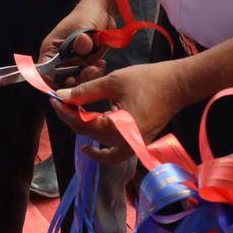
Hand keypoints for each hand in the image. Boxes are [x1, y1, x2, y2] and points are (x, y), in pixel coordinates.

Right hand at [38, 0, 116, 89]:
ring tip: (98, 67)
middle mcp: (60, 59)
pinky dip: (94, 74)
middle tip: (90, 71)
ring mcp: (73, 62)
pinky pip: (87, 75)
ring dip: (87, 78)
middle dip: (75, 81)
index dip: (53, 82)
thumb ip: (83, 39)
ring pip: (76, 80)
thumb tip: (82, 44)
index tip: (70, 81)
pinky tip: (101, 64)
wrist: (104, 9)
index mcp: (52, 49)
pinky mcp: (86, 63)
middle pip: (61, 81)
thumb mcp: (84, 25)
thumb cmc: (88, 13)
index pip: (44, 73)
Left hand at [49, 60, 194, 163]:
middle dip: (73, 116)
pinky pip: (114, 152)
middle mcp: (124, 143)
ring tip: (73, 114)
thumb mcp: (113, 81)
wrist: (178, 85)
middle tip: (62, 101)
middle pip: (89, 133)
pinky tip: (89, 146)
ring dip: (84, 129)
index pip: (82, 123)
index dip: (65, 111)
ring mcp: (132, 146)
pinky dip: (101, 150)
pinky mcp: (136, 143)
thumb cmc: (148, 80)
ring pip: (99, 143)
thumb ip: (87, 91)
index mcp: (118, 128)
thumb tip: (63, 96)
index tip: (53, 99)